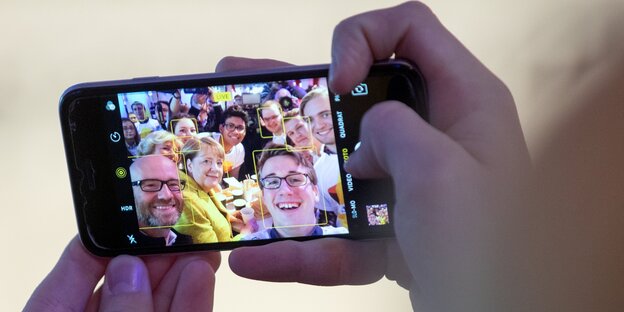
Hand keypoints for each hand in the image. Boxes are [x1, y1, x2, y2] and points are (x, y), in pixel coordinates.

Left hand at [24, 236, 219, 311]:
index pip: (82, 263)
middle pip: (129, 280)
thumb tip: (129, 270)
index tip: (140, 206)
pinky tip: (200, 277)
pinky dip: (192, 302)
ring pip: (160, 301)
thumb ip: (111, 311)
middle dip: (160, 251)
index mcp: (60, 311)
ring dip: (183, 272)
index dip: (112, 232)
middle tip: (186, 223)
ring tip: (201, 245)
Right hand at [222, 1, 529, 310]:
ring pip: (340, 164)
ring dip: (288, 165)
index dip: (361, 41)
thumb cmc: (494, 252)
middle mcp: (437, 136)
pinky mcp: (393, 229)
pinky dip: (302, 249)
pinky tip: (260, 258)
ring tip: (239, 154)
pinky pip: (340, 232)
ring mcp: (411, 185)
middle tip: (254, 83)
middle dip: (304, 91)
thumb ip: (392, 130)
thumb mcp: (441, 173)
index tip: (335, 86)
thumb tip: (363, 142)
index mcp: (463, 102)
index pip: (408, 31)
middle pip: (360, 95)